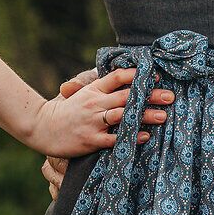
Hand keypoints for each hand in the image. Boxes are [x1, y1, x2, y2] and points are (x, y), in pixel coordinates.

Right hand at [40, 67, 173, 198]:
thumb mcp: (82, 94)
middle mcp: (95, 103)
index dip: (137, 75)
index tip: (156, 76)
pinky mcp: (91, 140)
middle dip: (150, 95)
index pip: (117, 77)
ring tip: (163, 115)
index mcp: (94, 90)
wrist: (42, 127)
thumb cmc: (67, 111)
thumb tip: (126, 77)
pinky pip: (114, 138)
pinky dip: (130, 137)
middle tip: (170, 96)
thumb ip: (103, 88)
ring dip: (144, 115)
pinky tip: (145, 136)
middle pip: (127, 96)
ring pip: (123, 116)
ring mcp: (93, 122)